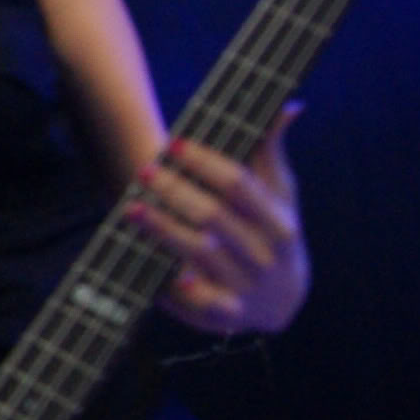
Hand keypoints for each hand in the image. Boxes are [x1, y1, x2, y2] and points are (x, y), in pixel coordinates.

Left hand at [133, 105, 308, 335]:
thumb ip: (271, 153)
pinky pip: (202, 302)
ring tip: (131, 207)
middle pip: (215, 216)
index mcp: (279, 220)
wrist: (285, 300)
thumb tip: (287, 105)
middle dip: (177, 192)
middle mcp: (265, 254)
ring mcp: (247, 286)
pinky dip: (183, 289)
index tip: (174, 143)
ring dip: (164, 230)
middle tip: (144, 171)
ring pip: (201, 254)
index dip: (206, 163)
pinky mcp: (227, 315)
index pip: (240, 184)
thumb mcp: (280, 196)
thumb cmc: (274, 233)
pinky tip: (161, 270)